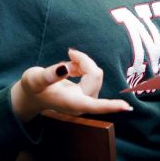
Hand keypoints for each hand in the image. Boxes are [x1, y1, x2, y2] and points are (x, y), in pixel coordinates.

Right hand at [10, 48, 132, 122]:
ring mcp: (86, 99)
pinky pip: (93, 74)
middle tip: (69, 52)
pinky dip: (83, 66)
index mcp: (72, 103)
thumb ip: (49, 74)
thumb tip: (65, 67)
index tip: (127, 108)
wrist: (32, 94)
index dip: (111, 105)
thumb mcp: (35, 78)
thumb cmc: (32, 87)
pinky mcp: (88, 94)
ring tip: (67, 63)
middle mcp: (82, 103)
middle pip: (95, 76)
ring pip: (95, 73)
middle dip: (85, 61)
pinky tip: (71, 68)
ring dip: (83, 63)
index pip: (95, 106)